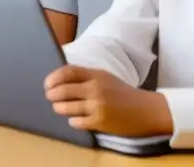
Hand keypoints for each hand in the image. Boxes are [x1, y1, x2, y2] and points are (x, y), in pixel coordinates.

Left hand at [44, 65, 172, 137]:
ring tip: (59, 108)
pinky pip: (77, 122)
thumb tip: (62, 79)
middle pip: (63, 90)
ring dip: (59, 108)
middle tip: (50, 97)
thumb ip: (86, 77)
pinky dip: (72, 121)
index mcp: (96, 75)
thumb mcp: (106, 78)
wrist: (146, 110)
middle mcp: (95, 89)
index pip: (68, 72)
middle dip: (52, 95)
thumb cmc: (123, 93)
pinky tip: (74, 119)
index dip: (54, 78)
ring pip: (67, 107)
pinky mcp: (100, 122)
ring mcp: (97, 106)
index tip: (47, 84)